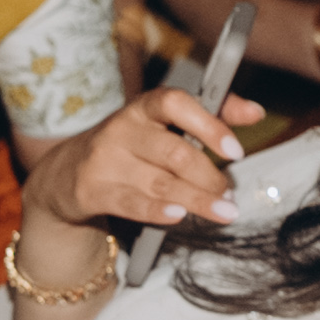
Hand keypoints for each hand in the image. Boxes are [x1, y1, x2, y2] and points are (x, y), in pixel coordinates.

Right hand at [36, 83, 258, 244]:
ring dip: (198, 200)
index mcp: (143, 108)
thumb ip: (210, 115)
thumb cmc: (128, 147)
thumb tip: (254, 112)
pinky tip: (179, 215)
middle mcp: (121, 129)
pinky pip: (132, 202)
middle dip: (209, 177)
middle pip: (174, 152)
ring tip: (224, 211)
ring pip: (160, 182)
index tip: (235, 150)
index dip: (208, 124)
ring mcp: (105, 160)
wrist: (65, 174)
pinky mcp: (92, 190)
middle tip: (229, 193)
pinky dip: (158, 210)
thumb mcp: (161, 125)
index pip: (175, 103)